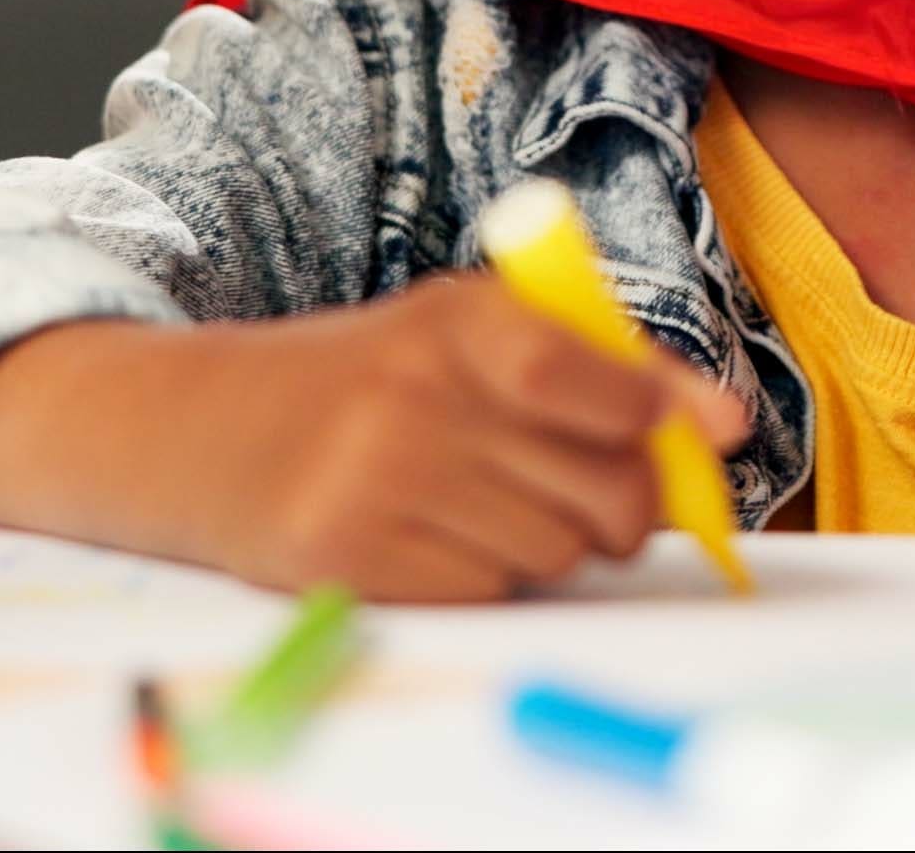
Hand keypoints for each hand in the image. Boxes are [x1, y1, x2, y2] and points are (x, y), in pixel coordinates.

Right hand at [0, 278, 749, 602]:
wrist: (194, 430)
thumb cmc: (356, 381)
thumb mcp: (454, 331)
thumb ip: (582, 358)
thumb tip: (717, 421)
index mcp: (455, 322)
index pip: (593, 377)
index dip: (668, 411)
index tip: (720, 429)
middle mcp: (418, 397)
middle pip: (603, 487)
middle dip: (627, 505)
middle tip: (604, 498)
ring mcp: (382, 482)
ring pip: (555, 551)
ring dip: (548, 543)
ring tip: (486, 505)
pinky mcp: (353, 558)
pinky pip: (490, 593)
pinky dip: (487, 579)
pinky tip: (437, 538)